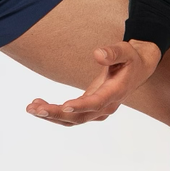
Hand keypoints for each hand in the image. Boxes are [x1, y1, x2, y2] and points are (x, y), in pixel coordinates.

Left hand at [25, 40, 160, 125]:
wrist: (138, 69)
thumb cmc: (130, 58)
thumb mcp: (125, 50)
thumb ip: (113, 52)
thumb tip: (97, 54)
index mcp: (115, 92)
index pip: (97, 102)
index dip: (81, 105)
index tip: (65, 105)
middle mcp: (106, 106)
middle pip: (80, 117)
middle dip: (56, 114)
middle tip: (35, 109)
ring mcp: (98, 111)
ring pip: (72, 120)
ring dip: (52, 116)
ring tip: (31, 107)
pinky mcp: (90, 109)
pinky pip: (71, 116)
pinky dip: (55, 113)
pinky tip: (39, 105)